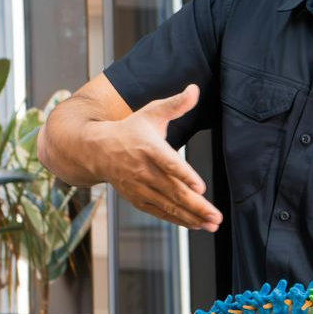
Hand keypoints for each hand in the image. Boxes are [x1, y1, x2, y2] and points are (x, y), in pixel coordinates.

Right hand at [95, 85, 221, 231]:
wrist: (97, 150)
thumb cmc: (129, 130)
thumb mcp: (151, 112)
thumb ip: (176, 104)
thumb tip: (195, 89)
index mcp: (149, 148)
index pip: (168, 163)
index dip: (184, 175)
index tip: (200, 187)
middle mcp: (144, 170)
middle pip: (173, 191)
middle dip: (196, 205)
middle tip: (215, 216)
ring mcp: (140, 187)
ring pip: (168, 205)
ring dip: (191, 216)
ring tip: (211, 224)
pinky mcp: (137, 198)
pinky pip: (160, 212)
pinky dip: (177, 220)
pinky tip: (195, 224)